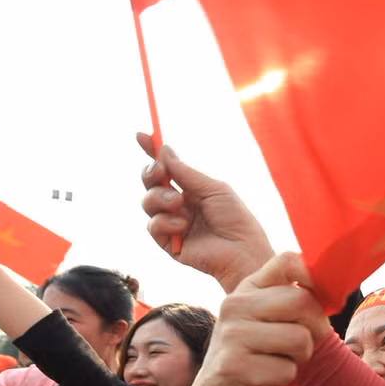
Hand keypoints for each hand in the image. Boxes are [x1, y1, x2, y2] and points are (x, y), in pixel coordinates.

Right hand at [137, 132, 274, 291]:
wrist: (243, 250)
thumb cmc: (236, 218)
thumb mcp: (213, 189)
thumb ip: (186, 173)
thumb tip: (164, 149)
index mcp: (191, 189)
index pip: (166, 167)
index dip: (152, 151)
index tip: (142, 135)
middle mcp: (178, 204)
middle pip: (151, 183)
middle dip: (151, 173)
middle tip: (159, 171)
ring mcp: (172, 223)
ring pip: (148, 202)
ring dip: (160, 198)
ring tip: (179, 203)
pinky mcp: (168, 243)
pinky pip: (153, 226)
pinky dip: (166, 222)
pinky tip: (184, 226)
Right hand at [194, 252, 328, 385]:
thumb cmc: (253, 349)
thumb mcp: (264, 314)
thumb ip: (292, 296)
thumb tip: (334, 289)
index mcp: (247, 287)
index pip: (288, 261)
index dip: (315, 278)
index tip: (323, 300)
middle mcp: (235, 305)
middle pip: (302, 302)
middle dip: (317, 328)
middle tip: (305, 341)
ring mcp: (232, 335)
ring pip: (300, 339)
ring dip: (301, 356)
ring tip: (283, 357)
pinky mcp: (233, 367)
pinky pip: (287, 370)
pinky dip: (285, 377)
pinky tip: (268, 374)